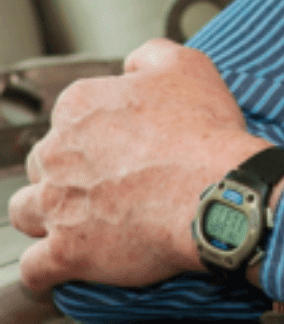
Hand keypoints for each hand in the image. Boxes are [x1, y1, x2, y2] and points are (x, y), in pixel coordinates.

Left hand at [7, 39, 267, 292]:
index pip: (69, 115)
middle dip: (69, 169)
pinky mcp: (66, 251)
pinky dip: (48, 265)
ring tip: (83, 215)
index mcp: (80, 105)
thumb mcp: (187, 64)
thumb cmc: (204, 128)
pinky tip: (69, 258)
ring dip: (48, 212)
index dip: (99, 127)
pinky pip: (36, 268)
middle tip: (111, 176)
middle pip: (45, 161)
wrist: (216, 187)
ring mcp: (57, 204)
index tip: (125, 139)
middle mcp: (58, 152)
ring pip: (26, 210)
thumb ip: (149, 56)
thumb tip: (131, 65)